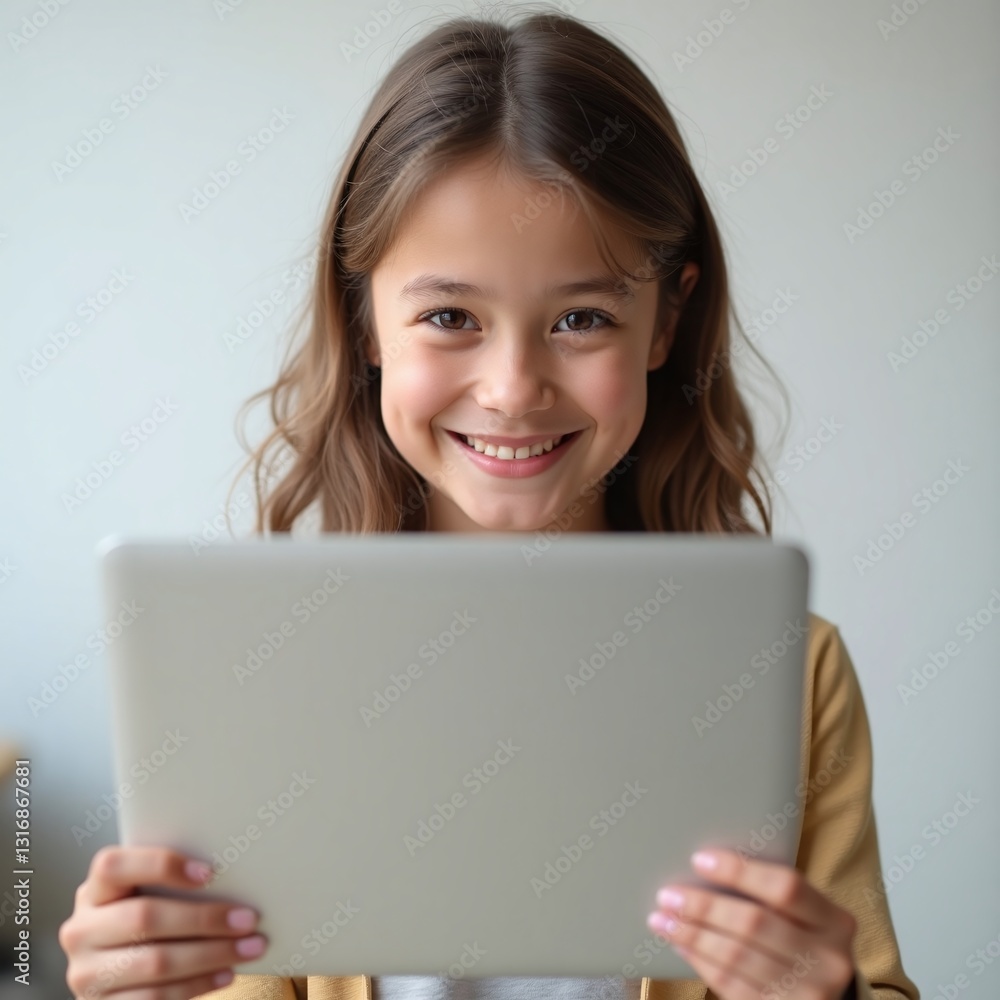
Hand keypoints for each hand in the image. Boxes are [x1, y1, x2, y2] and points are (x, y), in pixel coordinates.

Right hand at [59, 844, 267, 998]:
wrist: (124, 981)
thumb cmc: (149, 924)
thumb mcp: (149, 897)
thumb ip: (171, 885)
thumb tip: (234, 875)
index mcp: (93, 891)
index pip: (112, 866)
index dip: (160, 865)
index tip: (209, 872)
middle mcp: (80, 931)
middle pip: (144, 918)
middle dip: (204, 918)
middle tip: (249, 919)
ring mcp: (86, 974)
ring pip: (155, 962)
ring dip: (211, 954)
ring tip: (251, 947)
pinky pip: (155, 998)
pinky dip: (197, 984)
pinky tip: (226, 973)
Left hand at [646, 848, 856, 998]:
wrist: (830, 999)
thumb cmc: (804, 943)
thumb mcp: (805, 917)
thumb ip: (770, 896)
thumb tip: (704, 869)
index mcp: (835, 921)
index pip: (785, 887)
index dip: (739, 871)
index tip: (699, 859)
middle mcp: (828, 960)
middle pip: (754, 923)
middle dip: (704, 906)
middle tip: (668, 895)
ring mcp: (808, 994)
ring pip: (736, 957)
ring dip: (692, 935)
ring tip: (662, 919)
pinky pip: (731, 985)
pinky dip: (699, 961)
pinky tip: (680, 945)